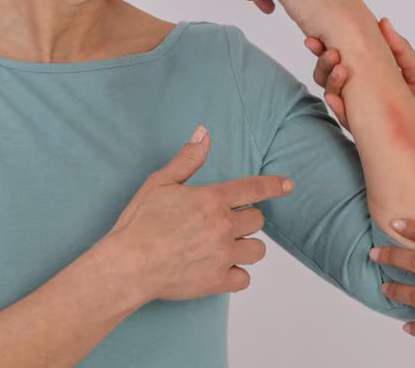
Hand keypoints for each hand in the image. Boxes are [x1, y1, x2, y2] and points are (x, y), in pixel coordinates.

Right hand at [101, 126, 293, 302]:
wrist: (126, 266)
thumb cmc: (139, 224)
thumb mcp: (160, 183)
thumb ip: (187, 159)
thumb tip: (204, 133)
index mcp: (212, 199)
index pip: (254, 188)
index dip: (274, 186)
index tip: (288, 185)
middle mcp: (223, 226)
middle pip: (257, 220)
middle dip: (245, 220)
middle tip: (224, 225)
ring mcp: (223, 254)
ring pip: (257, 250)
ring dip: (246, 247)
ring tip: (226, 247)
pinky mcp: (217, 281)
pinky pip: (244, 278)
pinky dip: (235, 275)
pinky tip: (220, 269)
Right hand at [305, 18, 414, 219]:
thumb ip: (401, 52)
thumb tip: (382, 22)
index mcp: (380, 79)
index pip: (351, 59)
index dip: (334, 46)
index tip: (321, 34)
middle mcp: (368, 97)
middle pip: (336, 75)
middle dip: (324, 60)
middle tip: (321, 46)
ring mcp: (365, 116)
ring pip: (336, 95)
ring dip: (330, 79)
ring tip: (337, 65)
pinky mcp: (366, 136)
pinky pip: (346, 119)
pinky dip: (338, 106)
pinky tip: (334, 96)